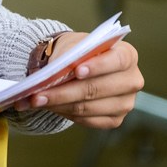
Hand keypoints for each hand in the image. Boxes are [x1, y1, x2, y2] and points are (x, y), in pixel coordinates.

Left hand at [15, 33, 143, 127]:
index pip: (117, 60)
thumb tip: (54, 74)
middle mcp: (132, 80)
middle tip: (38, 93)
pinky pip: (88, 120)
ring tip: (35, 100)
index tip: (77, 71)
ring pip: (89, 107)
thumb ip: (68, 57)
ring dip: (59, 105)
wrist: (74, 64)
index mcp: (127, 55)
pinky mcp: (115, 119)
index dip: (98, 66)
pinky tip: (50, 106)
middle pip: (98, 88)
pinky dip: (65, 113)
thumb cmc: (76, 52)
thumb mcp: (71, 46)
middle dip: (65, 92)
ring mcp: (126, 103)